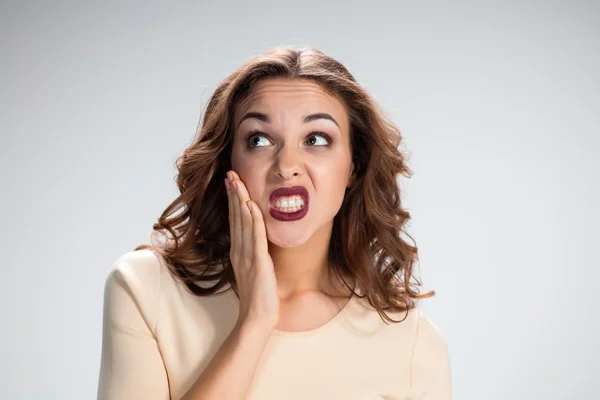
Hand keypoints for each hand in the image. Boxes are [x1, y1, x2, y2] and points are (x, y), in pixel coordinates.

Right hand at [225, 170, 279, 329]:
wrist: (257, 317)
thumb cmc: (257, 296)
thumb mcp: (252, 269)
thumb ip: (252, 253)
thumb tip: (255, 239)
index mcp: (238, 251)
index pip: (234, 219)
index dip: (233, 200)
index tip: (232, 182)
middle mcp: (239, 250)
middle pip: (235, 216)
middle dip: (233, 193)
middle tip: (231, 173)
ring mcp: (247, 255)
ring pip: (243, 222)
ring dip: (240, 199)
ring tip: (237, 180)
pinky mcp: (258, 262)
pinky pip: (255, 237)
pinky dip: (253, 219)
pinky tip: (251, 204)